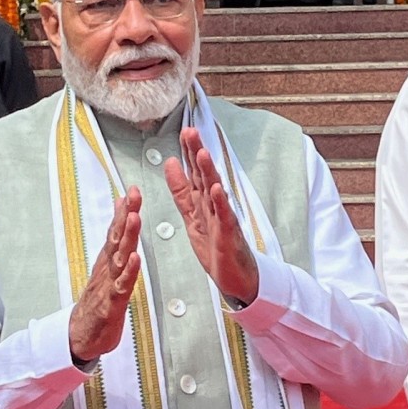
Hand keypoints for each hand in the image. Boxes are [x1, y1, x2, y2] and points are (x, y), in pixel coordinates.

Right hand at [68, 187, 142, 362]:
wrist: (81, 335)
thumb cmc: (97, 301)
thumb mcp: (107, 266)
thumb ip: (115, 240)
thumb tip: (120, 212)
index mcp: (108, 259)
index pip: (116, 230)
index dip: (125, 209)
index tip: (132, 190)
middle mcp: (107, 268)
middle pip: (117, 237)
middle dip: (126, 214)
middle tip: (133, 195)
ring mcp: (108, 284)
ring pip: (120, 257)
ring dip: (127, 237)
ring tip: (134, 218)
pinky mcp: (111, 303)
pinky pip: (122, 285)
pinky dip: (129, 272)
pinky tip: (135, 259)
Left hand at [165, 127, 259, 304]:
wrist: (236, 277)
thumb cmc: (217, 247)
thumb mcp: (192, 216)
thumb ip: (181, 191)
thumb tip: (171, 164)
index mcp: (203, 202)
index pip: (195, 172)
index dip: (189, 152)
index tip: (184, 131)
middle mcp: (214, 206)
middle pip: (204, 175)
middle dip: (197, 154)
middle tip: (191, 132)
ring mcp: (223, 219)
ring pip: (214, 192)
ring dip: (208, 172)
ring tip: (202, 154)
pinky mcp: (228, 235)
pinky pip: (224, 217)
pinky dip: (220, 203)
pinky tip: (216, 189)